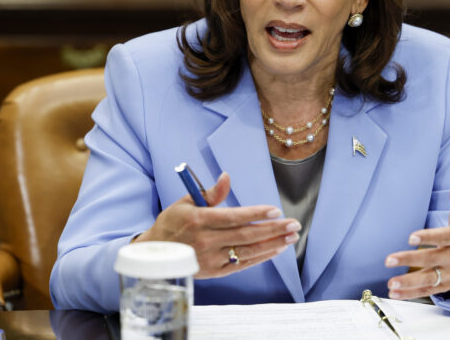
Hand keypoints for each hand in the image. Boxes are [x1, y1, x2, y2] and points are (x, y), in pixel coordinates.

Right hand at [134, 172, 300, 277]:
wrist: (155, 253)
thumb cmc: (172, 222)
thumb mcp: (186, 202)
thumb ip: (210, 193)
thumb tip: (226, 177)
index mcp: (199, 220)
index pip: (234, 217)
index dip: (256, 214)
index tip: (275, 211)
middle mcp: (206, 240)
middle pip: (246, 235)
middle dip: (273, 229)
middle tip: (293, 224)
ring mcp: (211, 258)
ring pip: (247, 251)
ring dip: (272, 244)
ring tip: (291, 237)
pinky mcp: (214, 272)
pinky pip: (242, 264)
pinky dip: (260, 257)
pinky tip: (276, 249)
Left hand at [384, 173, 449, 299]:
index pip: (443, 237)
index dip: (428, 238)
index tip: (411, 238)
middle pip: (431, 260)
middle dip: (409, 260)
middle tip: (389, 259)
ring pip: (429, 279)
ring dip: (409, 283)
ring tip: (391, 283)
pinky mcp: (446, 285)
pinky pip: (428, 291)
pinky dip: (412, 293)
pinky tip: (395, 293)